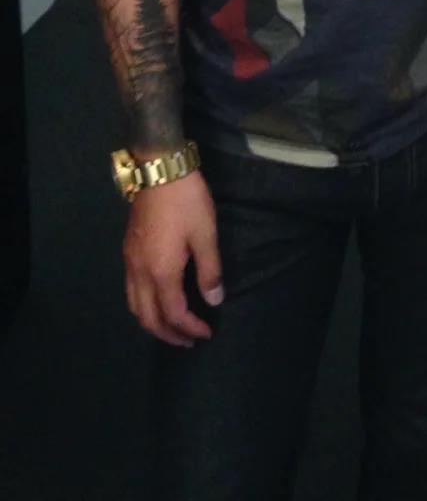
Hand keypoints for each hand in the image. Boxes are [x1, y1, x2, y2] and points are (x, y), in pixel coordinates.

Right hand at [123, 169, 222, 346]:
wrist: (159, 169)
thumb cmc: (186, 201)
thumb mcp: (206, 234)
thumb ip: (209, 270)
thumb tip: (214, 300)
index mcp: (161, 272)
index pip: (174, 313)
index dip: (190, 328)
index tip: (206, 333)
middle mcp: (140, 272)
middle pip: (148, 318)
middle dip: (168, 334)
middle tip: (188, 342)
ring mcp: (130, 261)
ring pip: (134, 306)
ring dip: (152, 323)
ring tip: (172, 328)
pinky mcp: (128, 250)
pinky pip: (130, 290)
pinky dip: (143, 306)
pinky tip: (157, 300)